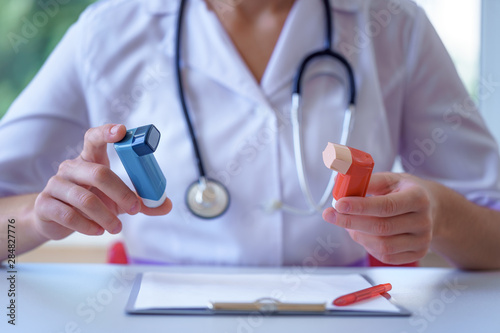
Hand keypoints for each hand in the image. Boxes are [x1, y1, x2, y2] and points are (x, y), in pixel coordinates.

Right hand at [34, 124, 171, 239]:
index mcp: (89, 159)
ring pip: (85, 199)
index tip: (122, 131)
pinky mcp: (45, 204)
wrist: (55, 221)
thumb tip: (167, 205)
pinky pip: (69, 215)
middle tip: (135, 209)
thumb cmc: (92, 203)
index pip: (94, 138)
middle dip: (121, 193)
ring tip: (116, 227)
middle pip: (98, 173)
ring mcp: (55, 184)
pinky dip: (88, 226)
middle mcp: (70, 167)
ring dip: (106, 215)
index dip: (107, 132)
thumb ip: (141, 202)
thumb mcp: (117, 201)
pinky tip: (98, 230)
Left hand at [322, 172, 435, 264]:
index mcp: (418, 197)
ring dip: (358, 235)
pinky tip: (361, 233)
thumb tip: (342, 184)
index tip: (338, 204)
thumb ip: (368, 181)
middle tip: (329, 214)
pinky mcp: (417, 253)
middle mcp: (423, 221)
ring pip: (382, 245)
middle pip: (381, 228)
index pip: (386, 206)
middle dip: (350, 222)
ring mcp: (422, 240)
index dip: (360, 206)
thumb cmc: (404, 191)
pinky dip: (367, 246)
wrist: (431, 208)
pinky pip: (386, 256)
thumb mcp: (390, 179)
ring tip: (347, 223)